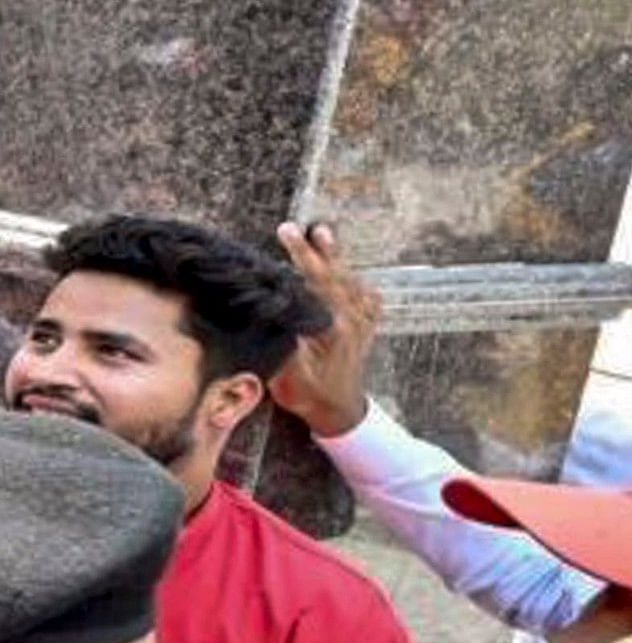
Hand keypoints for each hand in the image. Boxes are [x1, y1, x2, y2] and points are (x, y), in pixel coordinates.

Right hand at [270, 222, 381, 437]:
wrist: (341, 414)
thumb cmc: (311, 395)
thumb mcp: (290, 373)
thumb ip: (285, 341)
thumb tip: (276, 311)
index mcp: (334, 325)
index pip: (317, 280)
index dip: (302, 255)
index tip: (287, 233)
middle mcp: (352, 320)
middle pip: (335, 275)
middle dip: (315, 250)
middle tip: (299, 228)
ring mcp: (362, 324)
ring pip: (351, 282)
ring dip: (336, 259)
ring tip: (324, 234)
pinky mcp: (365, 331)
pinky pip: (367, 301)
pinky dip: (358, 285)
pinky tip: (355, 279)